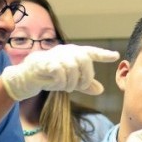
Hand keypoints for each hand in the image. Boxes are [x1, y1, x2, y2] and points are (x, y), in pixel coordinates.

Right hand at [1, 44, 119, 100]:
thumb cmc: (49, 77)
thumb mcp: (69, 82)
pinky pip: (58, 71)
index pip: (91, 52)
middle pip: (84, 60)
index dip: (103, 54)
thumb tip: (101, 90)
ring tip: (66, 88)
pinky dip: (61, 82)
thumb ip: (84, 85)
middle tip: (81, 87)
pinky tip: (58, 85)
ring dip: (72, 82)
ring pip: (72, 67)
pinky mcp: (43, 62)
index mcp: (73, 54)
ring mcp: (54, 55)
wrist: (25, 78)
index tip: (116, 56)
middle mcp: (65, 51)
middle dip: (86, 76)